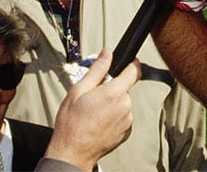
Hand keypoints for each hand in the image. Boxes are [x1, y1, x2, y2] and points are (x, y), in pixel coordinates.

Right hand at [43, 49, 138, 171]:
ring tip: (94, 112)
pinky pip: (123, 117)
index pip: (134, 71)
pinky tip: (99, 122)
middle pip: (125, 88)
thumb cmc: (72, 124)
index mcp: (114, 93)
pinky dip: (114, 117)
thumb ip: (97, 69)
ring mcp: (127, 121)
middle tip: (94, 96)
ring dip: (113, 104)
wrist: (72, 152)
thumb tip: (107, 54)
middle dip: (112, 88)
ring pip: (123, 103)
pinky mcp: (126, 132)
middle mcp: (125, 106)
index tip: (130, 61)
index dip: (132, 63)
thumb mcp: (79, 90)